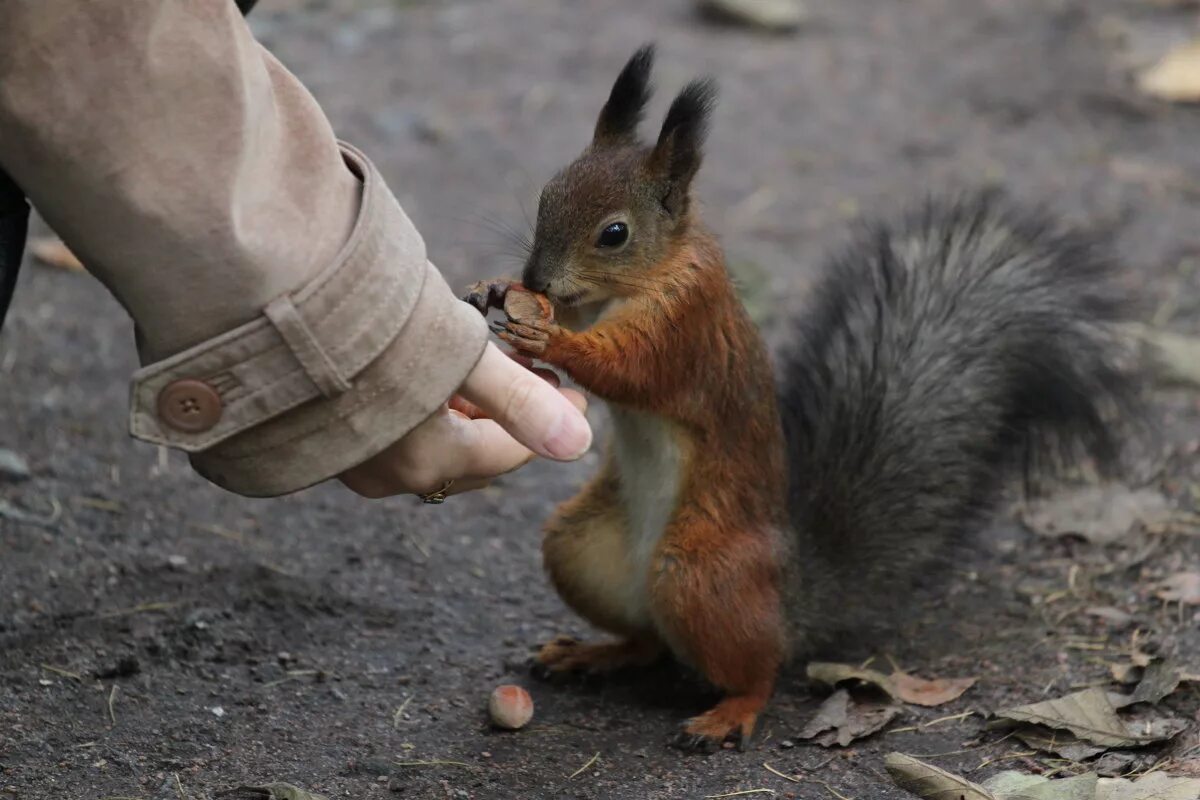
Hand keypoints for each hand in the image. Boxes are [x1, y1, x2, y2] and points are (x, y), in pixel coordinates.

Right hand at [337, 342, 590, 498]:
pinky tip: (421, 370)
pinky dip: (419, 410)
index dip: (550, 418)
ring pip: (428, 447)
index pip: (507, 453)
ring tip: (480, 367)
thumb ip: (519, 399)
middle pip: (468, 457)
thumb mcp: (454, 352)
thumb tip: (580, 442)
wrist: (253, 306)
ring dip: (460, 414)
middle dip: (505, 419)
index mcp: (426, 461)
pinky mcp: (319, 437)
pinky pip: (389, 435)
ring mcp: (348, 461)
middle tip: (532, 375)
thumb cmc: (362, 323)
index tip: (576, 391)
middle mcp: (386, 475)